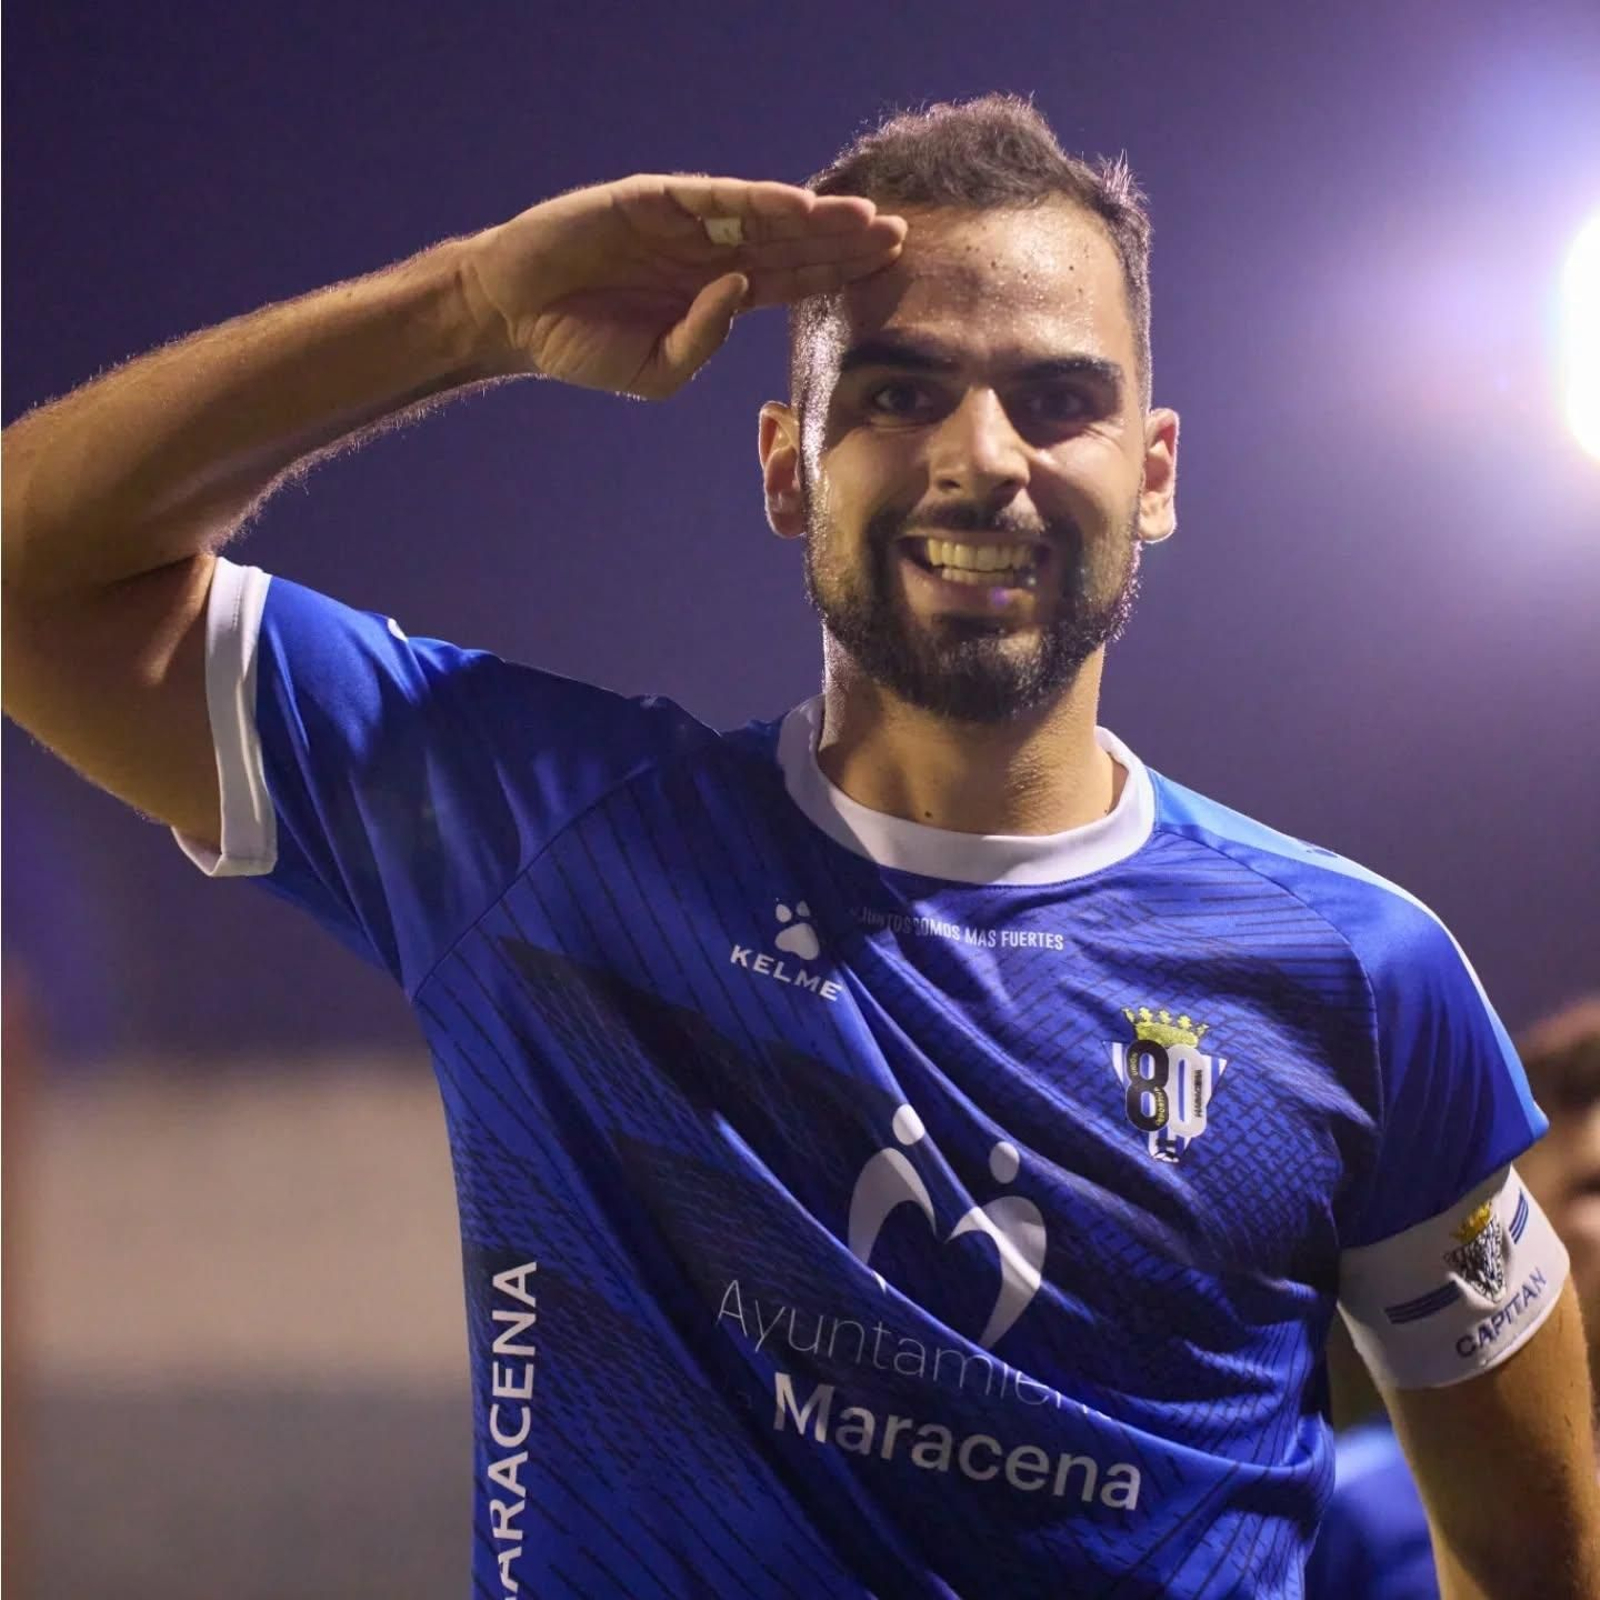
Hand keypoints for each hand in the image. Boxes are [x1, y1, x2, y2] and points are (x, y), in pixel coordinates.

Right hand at [460, 174, 906, 398]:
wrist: (515, 317)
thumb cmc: (584, 347)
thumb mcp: (656, 371)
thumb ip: (702, 341)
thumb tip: (741, 290)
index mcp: (716, 294)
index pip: (791, 282)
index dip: (837, 276)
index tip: (888, 274)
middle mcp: (708, 253)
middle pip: (790, 245)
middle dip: (843, 242)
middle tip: (900, 239)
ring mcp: (682, 224)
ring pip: (762, 217)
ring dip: (813, 217)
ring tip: (863, 220)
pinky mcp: (651, 201)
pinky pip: (713, 198)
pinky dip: (755, 200)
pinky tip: (797, 206)